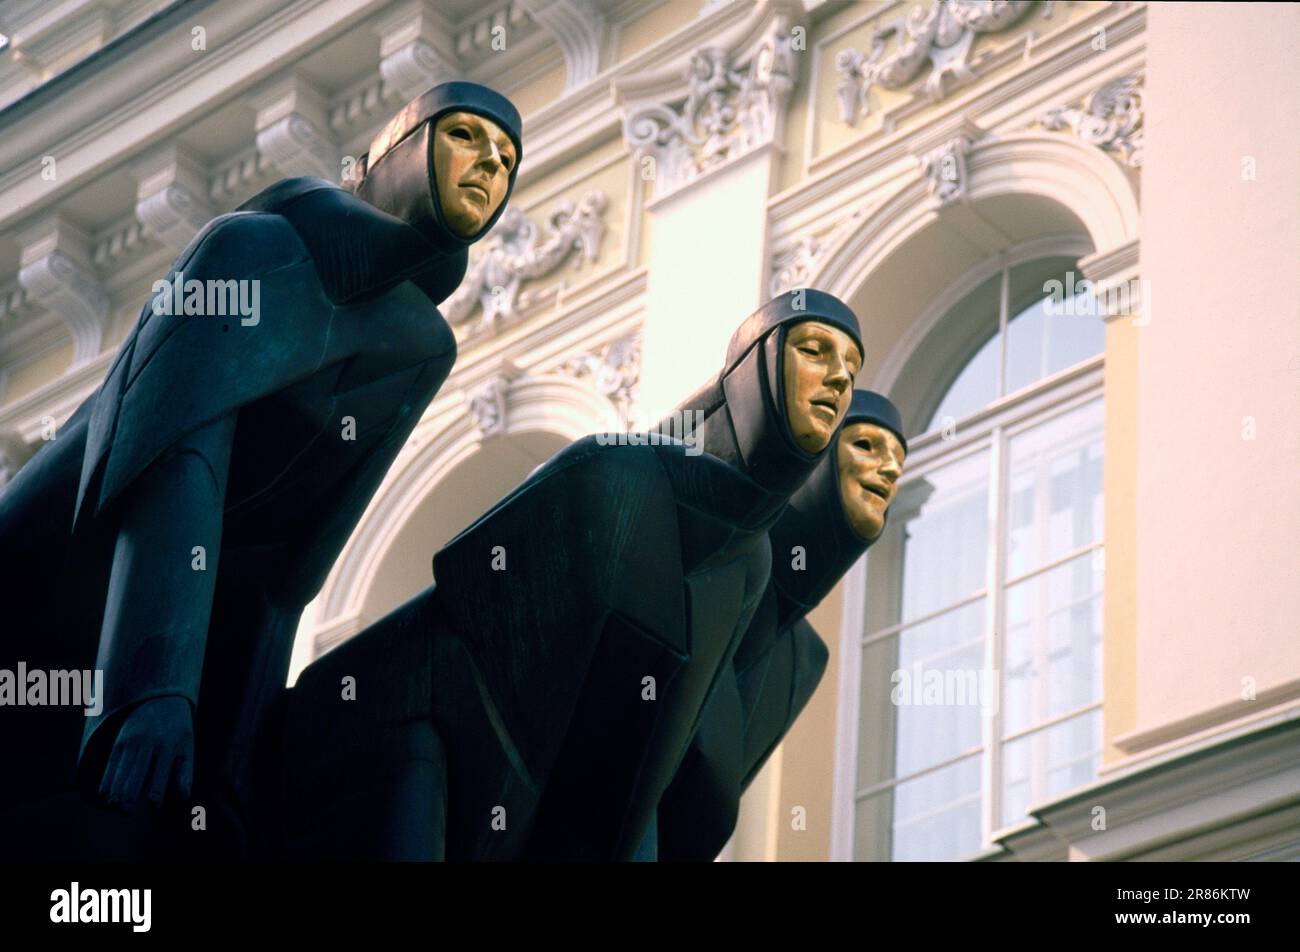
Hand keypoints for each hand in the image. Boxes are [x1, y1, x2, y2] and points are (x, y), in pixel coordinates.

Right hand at [98, 696, 193, 810]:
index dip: (158, 792)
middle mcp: (148, 744)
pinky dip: (107, 777)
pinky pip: (112, 762)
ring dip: (115, 788)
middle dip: (130, 792)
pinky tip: (102, 793)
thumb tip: (184, 797)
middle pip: (138, 771)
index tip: (155, 809)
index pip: (162, 773)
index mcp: (168, 746)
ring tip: (112, 806)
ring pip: (122, 768)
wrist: (161, 700)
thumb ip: (185, 772)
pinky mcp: (120, 741)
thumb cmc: (178, 730)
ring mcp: (132, 742)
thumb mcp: (187, 746)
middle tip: (125, 812)